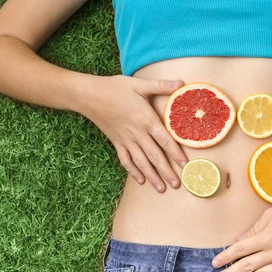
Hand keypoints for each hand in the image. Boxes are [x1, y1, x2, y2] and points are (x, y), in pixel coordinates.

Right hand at [74, 75, 188, 191]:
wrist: (88, 95)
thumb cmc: (115, 88)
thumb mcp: (139, 84)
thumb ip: (161, 86)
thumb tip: (181, 83)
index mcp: (145, 119)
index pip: (164, 139)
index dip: (175, 153)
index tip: (184, 165)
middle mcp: (137, 133)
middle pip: (154, 155)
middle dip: (166, 171)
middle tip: (177, 184)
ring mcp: (125, 139)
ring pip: (141, 161)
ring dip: (152, 176)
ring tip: (161, 188)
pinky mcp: (116, 142)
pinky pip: (125, 160)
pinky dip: (133, 171)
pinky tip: (141, 180)